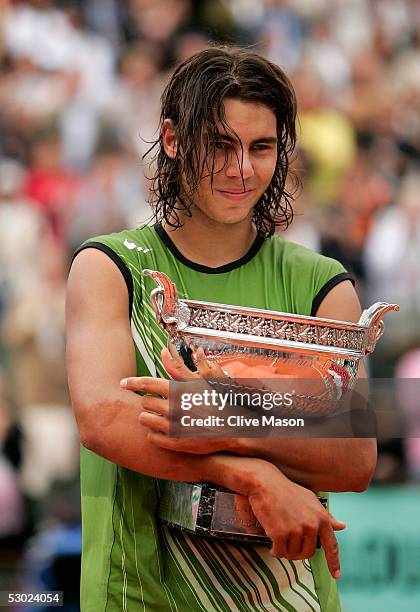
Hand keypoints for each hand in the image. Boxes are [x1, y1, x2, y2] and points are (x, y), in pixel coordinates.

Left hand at [120, 347, 228, 453]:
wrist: (232, 430)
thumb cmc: (217, 403)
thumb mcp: (202, 382)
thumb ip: (181, 369)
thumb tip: (168, 351)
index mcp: (178, 391)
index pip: (147, 383)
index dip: (132, 382)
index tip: (122, 383)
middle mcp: (173, 408)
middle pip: (144, 401)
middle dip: (149, 401)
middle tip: (158, 403)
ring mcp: (172, 427)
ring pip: (144, 419)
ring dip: (149, 417)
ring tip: (160, 416)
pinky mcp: (173, 443)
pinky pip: (151, 437)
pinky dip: (155, 433)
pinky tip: (165, 430)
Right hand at [243, 459, 344, 577]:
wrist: (265, 482)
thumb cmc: (287, 490)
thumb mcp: (310, 499)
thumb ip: (326, 516)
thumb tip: (342, 526)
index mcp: (321, 518)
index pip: (332, 545)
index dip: (334, 562)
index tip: (336, 575)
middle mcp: (311, 526)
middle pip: (308, 553)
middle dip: (297, 552)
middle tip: (288, 545)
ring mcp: (296, 530)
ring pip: (292, 553)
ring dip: (285, 550)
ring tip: (279, 539)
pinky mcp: (280, 533)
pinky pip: (279, 552)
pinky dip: (275, 551)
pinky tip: (272, 545)